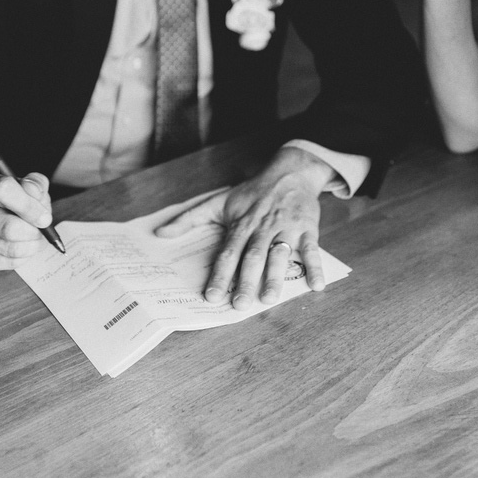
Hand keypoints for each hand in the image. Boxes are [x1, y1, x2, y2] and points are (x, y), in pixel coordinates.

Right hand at [0, 173, 53, 271]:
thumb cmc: (12, 200)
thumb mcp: (26, 185)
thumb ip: (36, 184)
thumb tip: (36, 195)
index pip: (4, 190)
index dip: (29, 206)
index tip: (45, 218)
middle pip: (9, 228)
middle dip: (34, 233)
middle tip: (42, 232)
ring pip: (11, 249)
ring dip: (32, 247)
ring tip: (35, 239)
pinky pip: (7, 263)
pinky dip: (23, 258)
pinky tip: (22, 248)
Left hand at [155, 148, 330, 309]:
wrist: (290, 172)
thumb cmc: (253, 193)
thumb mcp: (220, 201)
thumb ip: (190, 218)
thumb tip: (160, 233)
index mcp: (241, 225)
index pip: (228, 252)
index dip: (219, 274)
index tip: (211, 295)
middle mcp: (263, 227)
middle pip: (253, 257)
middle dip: (246, 281)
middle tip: (240, 305)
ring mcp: (287, 228)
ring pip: (280, 254)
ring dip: (276, 277)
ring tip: (269, 298)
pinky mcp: (308, 228)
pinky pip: (312, 250)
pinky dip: (315, 268)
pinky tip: (316, 286)